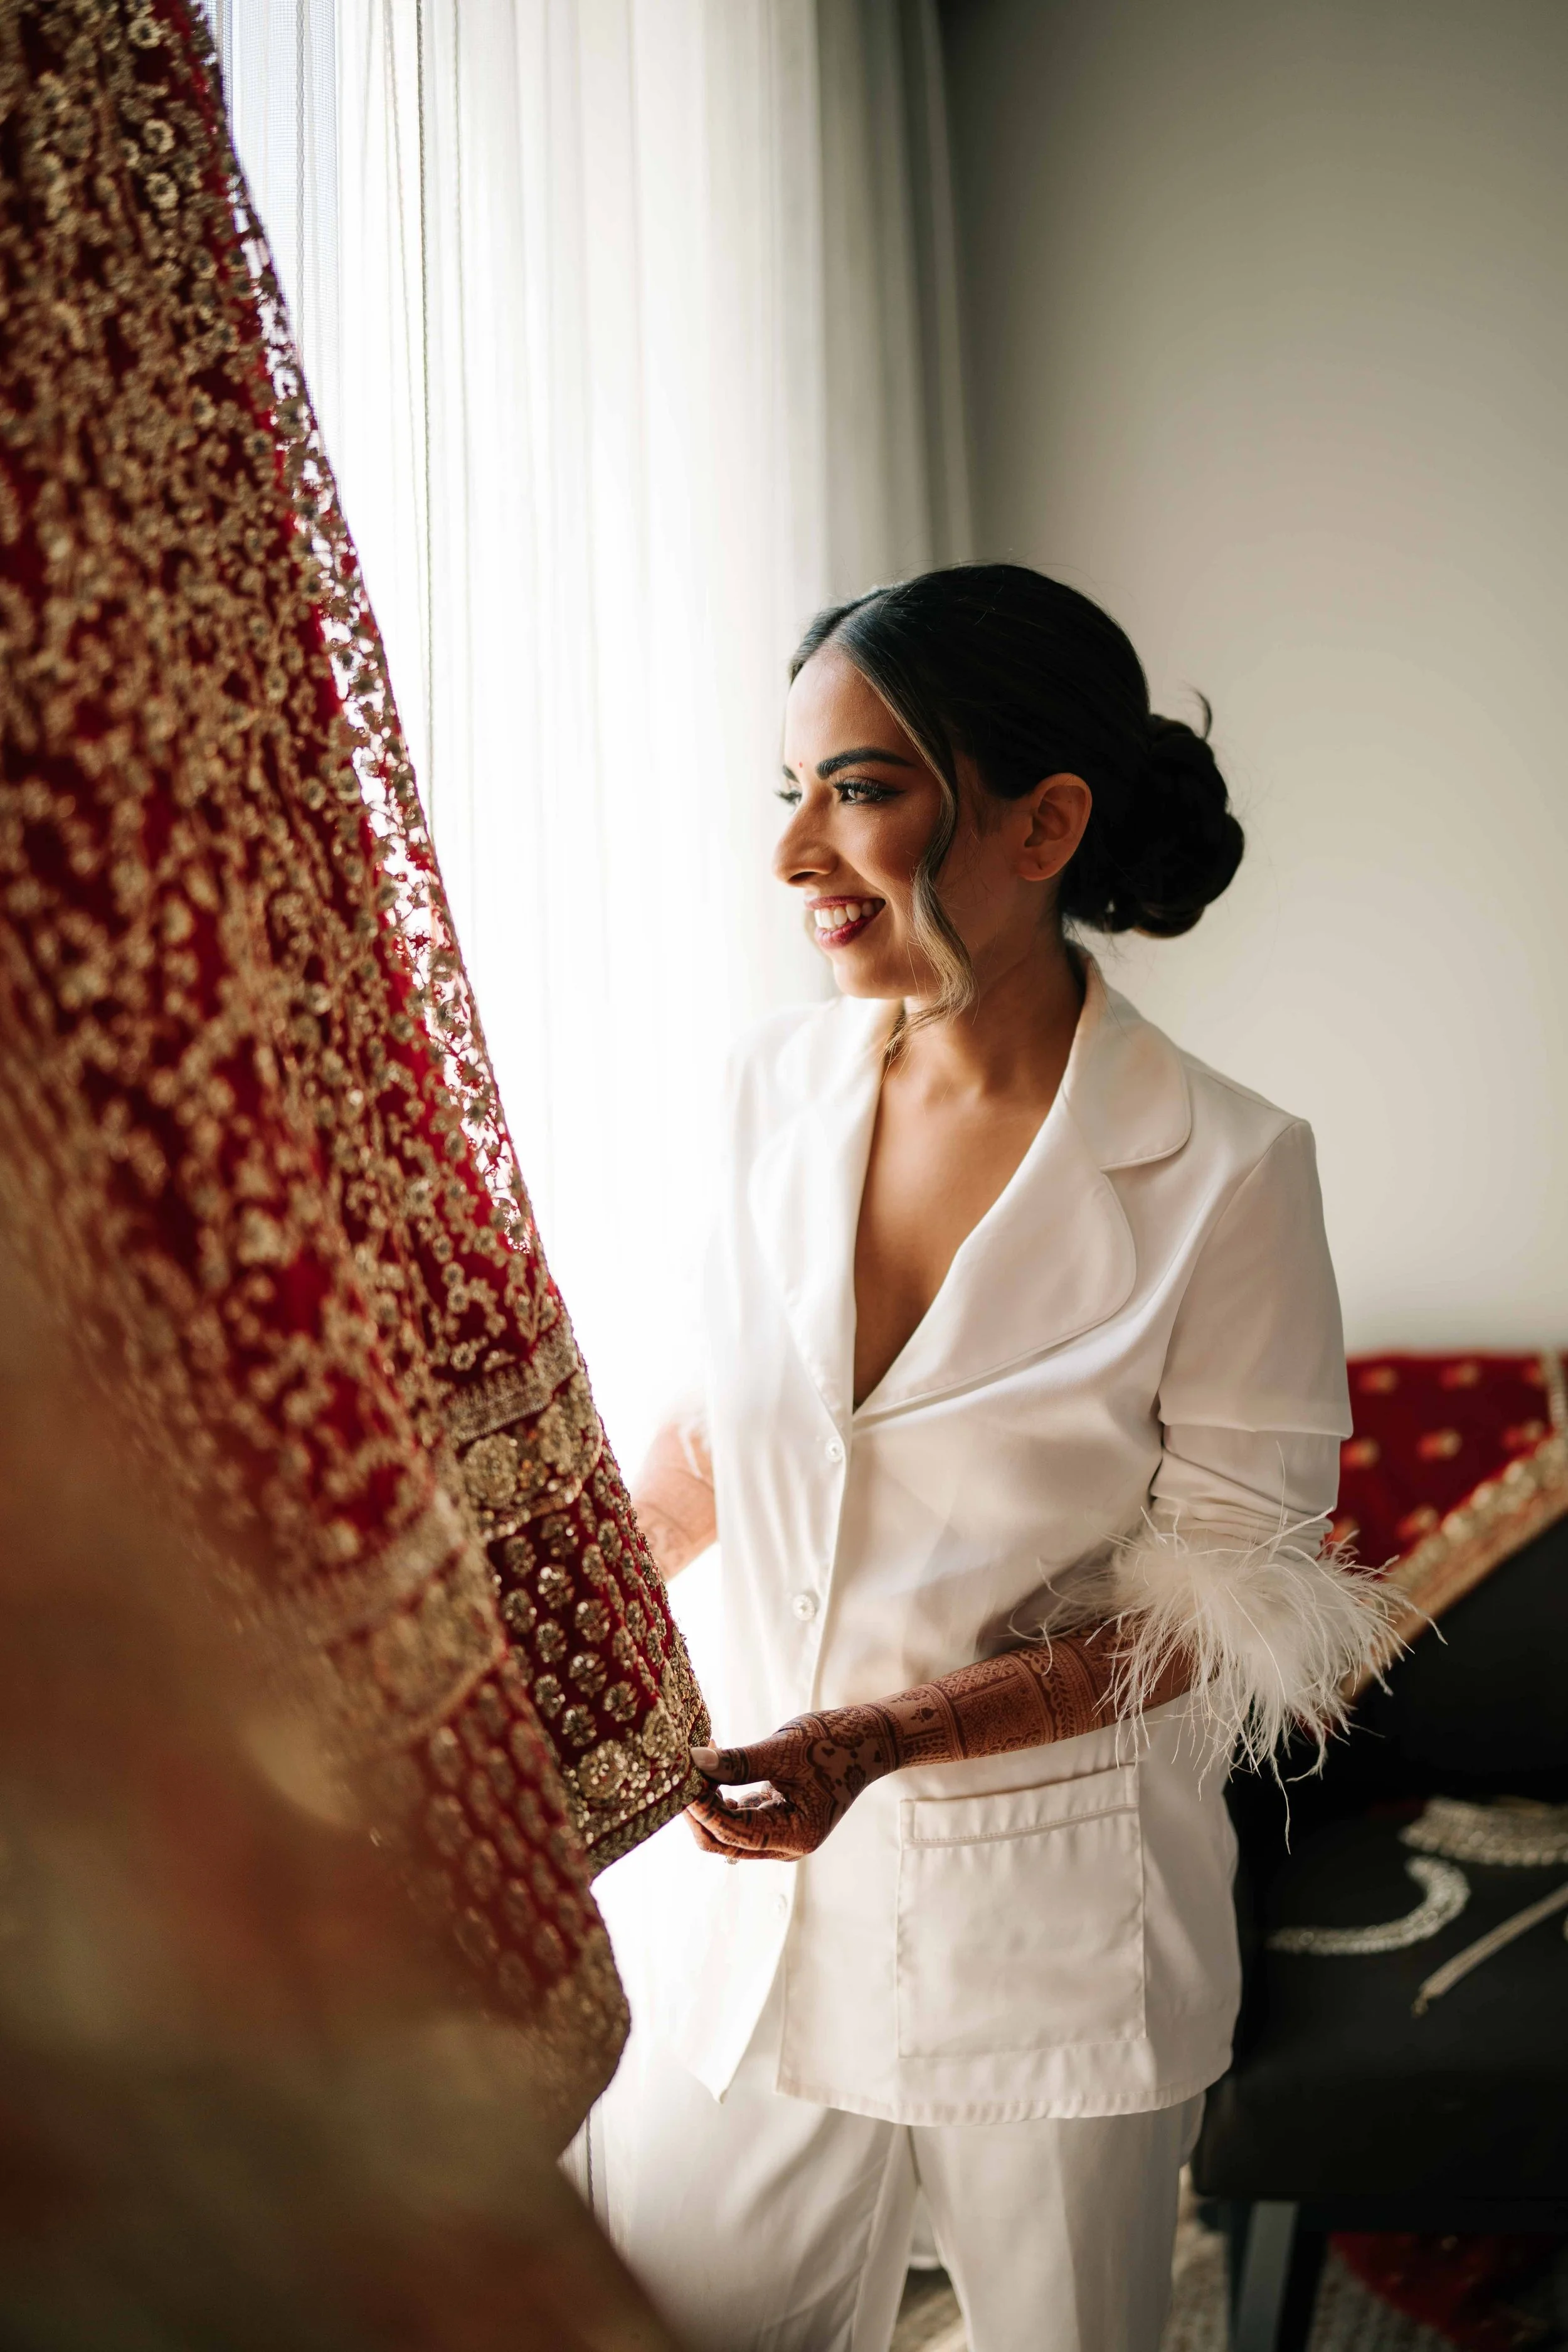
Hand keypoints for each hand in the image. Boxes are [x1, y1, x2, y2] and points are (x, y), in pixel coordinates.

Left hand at [685, 1706, 896, 1861]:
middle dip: (700, 1810)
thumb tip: (694, 1761)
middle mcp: (787, 1844)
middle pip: (725, 1841)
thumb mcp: (783, 1750)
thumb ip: (738, 1762)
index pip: (732, 1832)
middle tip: (682, 1773)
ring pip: (730, 1830)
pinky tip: (715, 1768)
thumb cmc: (834, 1743)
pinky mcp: (779, 1817)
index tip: (681, 1778)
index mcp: (794, 1835)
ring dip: (709, 1802)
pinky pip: (742, 1817)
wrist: (868, 1739)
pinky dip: (724, 1797)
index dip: (701, 1808)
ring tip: (697, 1764)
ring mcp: (783, 1833)